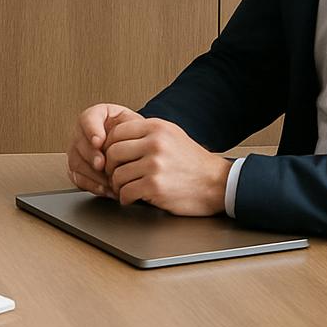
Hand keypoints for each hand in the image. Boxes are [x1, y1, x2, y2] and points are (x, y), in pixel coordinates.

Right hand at [67, 102, 139, 195]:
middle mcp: (83, 133)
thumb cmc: (135, 136)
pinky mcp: (77, 169)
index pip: (87, 119)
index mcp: (97, 116)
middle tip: (102, 164)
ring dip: (92, 173)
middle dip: (91, 155)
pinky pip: (78, 178)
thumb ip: (129, 128)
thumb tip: (126, 138)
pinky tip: (106, 188)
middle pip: (79, 142)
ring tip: (109, 179)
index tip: (99, 141)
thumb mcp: (135, 125)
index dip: (91, 130)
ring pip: (76, 162)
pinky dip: (92, 185)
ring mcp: (78, 151)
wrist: (135, 149)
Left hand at [103, 114, 230, 214]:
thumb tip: (117, 135)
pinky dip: (124, 198)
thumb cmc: (193, 162)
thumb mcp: (172, 135)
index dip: (109, 146)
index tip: (110, 157)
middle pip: (113, 152)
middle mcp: (154, 143)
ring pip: (117, 174)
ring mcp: (155, 165)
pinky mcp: (155, 186)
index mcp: (156, 127)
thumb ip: (146, 133)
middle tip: (114, 174)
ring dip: (117, 185)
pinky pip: (126, 192)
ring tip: (124, 188)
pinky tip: (131, 198)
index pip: (117, 132)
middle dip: (110, 167)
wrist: (217, 183)